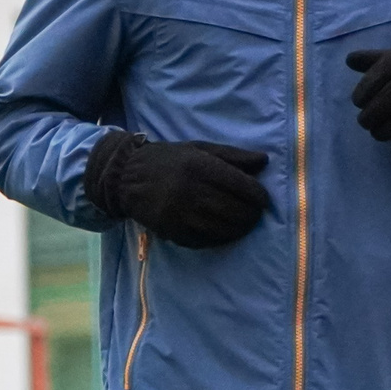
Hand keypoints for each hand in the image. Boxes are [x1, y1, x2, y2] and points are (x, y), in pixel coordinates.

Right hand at [85, 133, 269, 247]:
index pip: (242, 185)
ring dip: (239, 229)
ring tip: (244, 225)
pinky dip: (219, 239)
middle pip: (235, 210)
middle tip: (256, 215)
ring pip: (223, 228)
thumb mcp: (199, 149)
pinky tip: (224, 233)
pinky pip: (205, 240)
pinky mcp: (172, 230)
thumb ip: (233, 155)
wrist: (126, 176)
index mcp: (200, 165)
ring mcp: (180, 213)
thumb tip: (264, 161)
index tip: (263, 200)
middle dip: (252, 215)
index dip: (258, 196)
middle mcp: (190, 189)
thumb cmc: (169, 160)